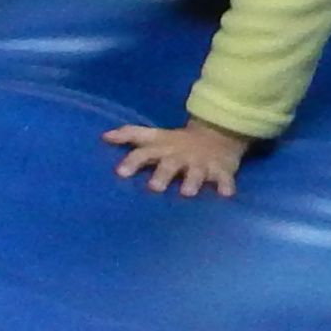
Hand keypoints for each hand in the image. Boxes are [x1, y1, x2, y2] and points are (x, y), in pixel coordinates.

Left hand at [104, 118, 251, 199]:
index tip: (121, 173)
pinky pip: (224, 179)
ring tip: (187, 193)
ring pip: (196, 173)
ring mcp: (200, 163)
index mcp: (162, 149)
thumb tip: (104, 137)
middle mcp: (179, 156)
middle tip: (154, 188)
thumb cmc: (176, 143)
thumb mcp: (154, 136)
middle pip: (169, 165)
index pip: (143, 153)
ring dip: (192, 181)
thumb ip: (130, 136)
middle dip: (162, 175)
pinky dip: (225, 186)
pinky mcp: (221, 170)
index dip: (132, 161)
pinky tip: (226, 195)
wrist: (217, 134)